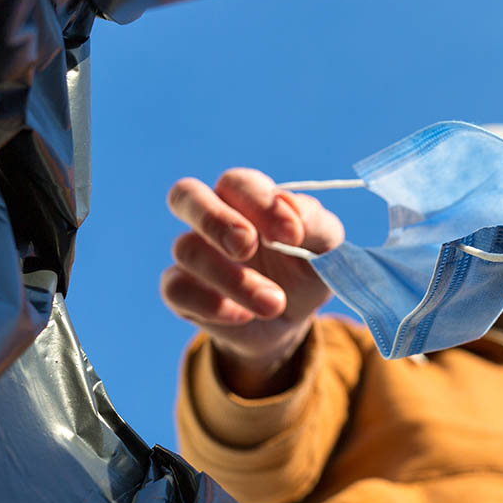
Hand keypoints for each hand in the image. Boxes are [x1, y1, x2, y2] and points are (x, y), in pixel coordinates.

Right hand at [161, 168, 343, 395]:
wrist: (292, 319)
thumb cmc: (306, 268)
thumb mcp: (326, 246)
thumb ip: (314, 222)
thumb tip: (287, 203)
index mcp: (247, 197)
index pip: (238, 183)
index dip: (259, 203)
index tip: (292, 234)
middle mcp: (212, 217)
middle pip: (186, 194)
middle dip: (215, 220)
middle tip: (247, 245)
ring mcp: (192, 252)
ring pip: (187, 250)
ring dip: (233, 279)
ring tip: (275, 303)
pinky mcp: (181, 290)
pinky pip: (177, 289)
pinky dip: (211, 304)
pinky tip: (243, 315)